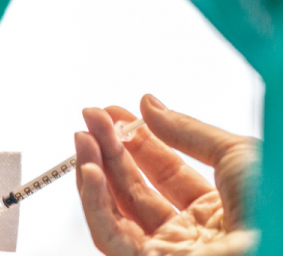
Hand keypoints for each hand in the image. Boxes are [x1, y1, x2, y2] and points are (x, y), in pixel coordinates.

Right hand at [75, 94, 260, 255]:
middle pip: (135, 188)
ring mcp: (170, 251)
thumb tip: (148, 105)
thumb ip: (187, 131)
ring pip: (116, 211)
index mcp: (217, 208)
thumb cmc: (274, 206)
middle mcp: (191, 232)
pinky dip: (93, 203)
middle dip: (109, 149)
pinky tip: (91, 170)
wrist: (277, 246)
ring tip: (82, 137)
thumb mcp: (237, 154)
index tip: (113, 113)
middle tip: (90, 118)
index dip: (137, 140)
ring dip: (93, 171)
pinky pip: (110, 237)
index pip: (165, 172)